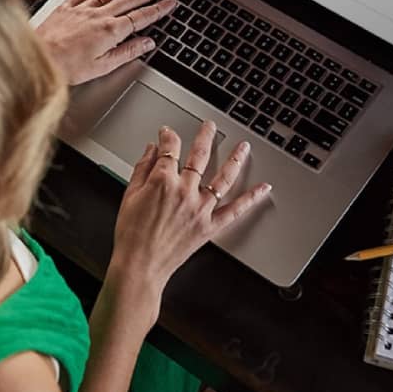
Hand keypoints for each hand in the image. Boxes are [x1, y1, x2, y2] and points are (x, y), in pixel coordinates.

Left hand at [34, 0, 176, 84]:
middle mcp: (98, 16)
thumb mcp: (103, 66)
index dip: (158, 9)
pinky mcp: (66, 8)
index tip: (170, 3)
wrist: (39, 58)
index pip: (141, 17)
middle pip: (129, 0)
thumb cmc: (67, 66)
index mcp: (110, 31)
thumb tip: (146, 44)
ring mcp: (82, 9)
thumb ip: (127, 52)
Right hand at [107, 122, 271, 322]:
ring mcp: (200, 208)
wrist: (140, 265)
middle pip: (200, 155)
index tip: (167, 133)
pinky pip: (235, 210)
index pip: (169, 148)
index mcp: (162, 181)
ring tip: (243, 147)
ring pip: (223, 177)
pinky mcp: (209, 226)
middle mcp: (185, 191)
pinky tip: (263, 188)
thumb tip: (151, 149)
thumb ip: (142, 168)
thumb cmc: (131, 235)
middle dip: (205, 136)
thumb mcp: (129, 195)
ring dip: (235, 158)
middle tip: (210, 127)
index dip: (168, 136)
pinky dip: (251, 199)